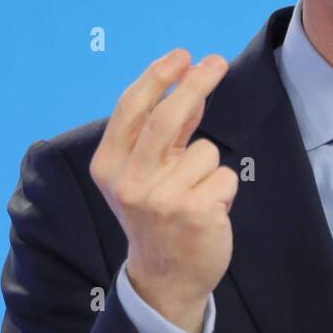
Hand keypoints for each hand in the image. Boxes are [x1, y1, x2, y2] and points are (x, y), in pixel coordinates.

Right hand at [90, 49, 238, 332]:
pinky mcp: (195, 212)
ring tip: (195, 194)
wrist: (164, 277)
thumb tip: (190, 84)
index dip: (158, 77)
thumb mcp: (146, 172)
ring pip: (205, 150)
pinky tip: (208, 211)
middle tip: (216, 61)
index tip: (182, 55)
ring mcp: (161, 199)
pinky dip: (224, 188)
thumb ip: (165, 132)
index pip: (131, 109)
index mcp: (108, 166)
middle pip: (166, 117)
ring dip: (209, 166)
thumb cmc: (157, 214)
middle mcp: (129, 182)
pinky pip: (224, 176)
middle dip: (194, 82)